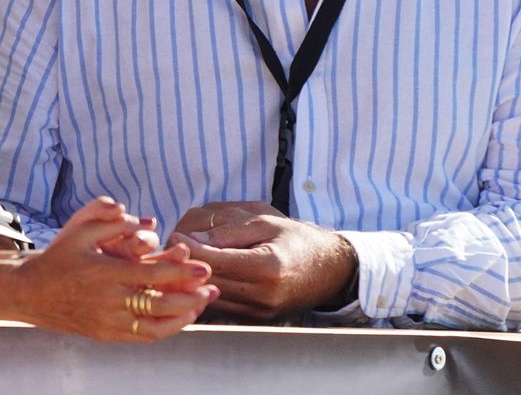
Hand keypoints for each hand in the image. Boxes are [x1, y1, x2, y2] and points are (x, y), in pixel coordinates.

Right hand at [6, 197, 216, 341]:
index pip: (153, 275)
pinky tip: (182, 317)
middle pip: (160, 303)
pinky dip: (166, 329)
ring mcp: (107, 320)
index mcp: (106, 273)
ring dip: (183, 317)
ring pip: (154, 326)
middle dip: (191, 297)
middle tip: (212, 288)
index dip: (183, 273)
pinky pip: (141, 337)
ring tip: (202, 304)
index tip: (206, 268)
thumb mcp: (81, 231)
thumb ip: (112, 220)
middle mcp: (108, 300)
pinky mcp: (105, 334)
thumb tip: (143, 218)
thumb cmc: (61, 256)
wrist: (30, 291)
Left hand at [170, 202, 356, 321]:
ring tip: (179, 264)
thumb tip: (190, 239)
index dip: (190, 248)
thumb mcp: (268, 223)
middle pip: (208, 281)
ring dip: (191, 282)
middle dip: (184, 265)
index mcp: (268, 266)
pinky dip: (206, 293)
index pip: (215, 259)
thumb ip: (230, 231)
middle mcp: (263, 293)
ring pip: (210, 298)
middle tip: (169, 250)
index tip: (174, 235)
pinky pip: (221, 307)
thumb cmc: (298, 240)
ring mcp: (259, 311)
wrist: (329, 270)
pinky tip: (197, 280)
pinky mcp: (255, 319)